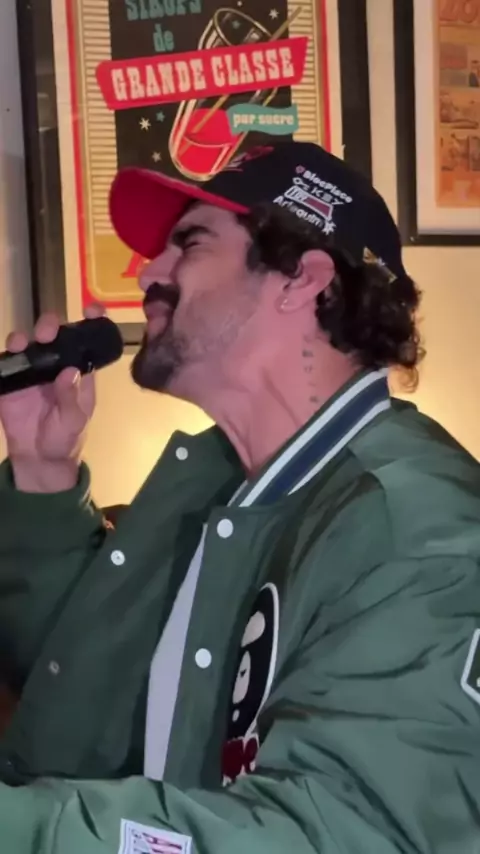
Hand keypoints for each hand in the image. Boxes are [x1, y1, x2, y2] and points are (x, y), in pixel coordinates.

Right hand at [0, 304, 103, 492]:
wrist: (39, 460)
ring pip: (28, 343)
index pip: (86, 341)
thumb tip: (69, 371)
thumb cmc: (65, 438)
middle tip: (48, 332)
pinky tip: (8, 353)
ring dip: (26, 337)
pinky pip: (7, 362)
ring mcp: (32, 371)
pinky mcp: (12, 381)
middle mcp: (55, 365)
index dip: (91, 321)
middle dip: (51, 326)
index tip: (92, 309)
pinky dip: (6, 354)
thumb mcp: (73, 421)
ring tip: (24, 343)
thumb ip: (71, 397)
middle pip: (53, 335)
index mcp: (78, 371)